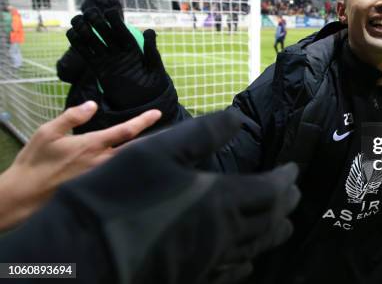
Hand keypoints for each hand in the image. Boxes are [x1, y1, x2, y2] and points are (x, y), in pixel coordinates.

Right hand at [0, 101, 160, 230]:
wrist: (24, 195)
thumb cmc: (35, 162)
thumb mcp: (48, 132)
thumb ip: (73, 116)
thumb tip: (92, 104)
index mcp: (92, 145)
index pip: (125, 131)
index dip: (144, 121)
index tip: (157, 113)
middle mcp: (101, 162)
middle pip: (137, 150)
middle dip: (154, 141)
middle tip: (171, 133)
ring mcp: (101, 177)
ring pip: (130, 164)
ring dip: (144, 155)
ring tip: (159, 147)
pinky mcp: (98, 189)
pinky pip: (120, 176)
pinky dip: (131, 169)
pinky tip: (138, 167)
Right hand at [57, 110, 299, 283]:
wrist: (82, 253)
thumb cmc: (121, 194)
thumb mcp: (161, 149)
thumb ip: (204, 133)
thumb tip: (238, 118)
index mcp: (222, 199)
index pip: (272, 190)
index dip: (287, 179)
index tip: (293, 169)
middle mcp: (226, 234)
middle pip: (272, 221)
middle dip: (287, 204)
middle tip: (292, 192)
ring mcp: (212, 261)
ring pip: (257, 248)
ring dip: (273, 230)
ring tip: (280, 221)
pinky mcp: (196, 279)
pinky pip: (235, 271)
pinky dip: (249, 259)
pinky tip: (246, 258)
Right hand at [66, 6, 167, 109]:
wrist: (142, 102)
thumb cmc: (153, 85)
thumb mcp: (155, 68)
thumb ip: (151, 50)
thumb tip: (149, 30)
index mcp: (133, 48)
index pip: (122, 32)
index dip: (116, 22)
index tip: (110, 12)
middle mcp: (119, 52)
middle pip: (106, 33)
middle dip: (97, 22)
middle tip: (89, 12)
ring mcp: (107, 59)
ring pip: (94, 41)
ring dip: (85, 30)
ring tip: (77, 19)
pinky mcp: (98, 68)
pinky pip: (87, 54)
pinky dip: (79, 45)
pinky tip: (71, 34)